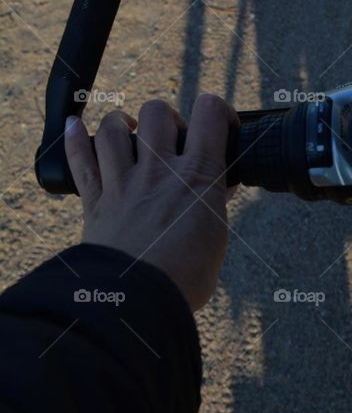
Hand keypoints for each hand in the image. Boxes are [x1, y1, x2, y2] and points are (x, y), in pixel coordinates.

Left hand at [65, 94, 236, 311]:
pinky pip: (79, 160)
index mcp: (198, 175)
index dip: (218, 111)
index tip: (219, 125)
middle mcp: (159, 170)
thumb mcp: (217, 237)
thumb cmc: (185, 277)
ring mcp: (123, 182)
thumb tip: (218, 188)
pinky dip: (73, 138)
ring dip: (120, 124)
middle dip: (166, 118)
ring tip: (128, 133)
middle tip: (171, 140)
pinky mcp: (95, 202)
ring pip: (112, 128)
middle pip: (157, 111)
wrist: (137, 302)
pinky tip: (73, 125)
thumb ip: (214, 205)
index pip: (210, 113)